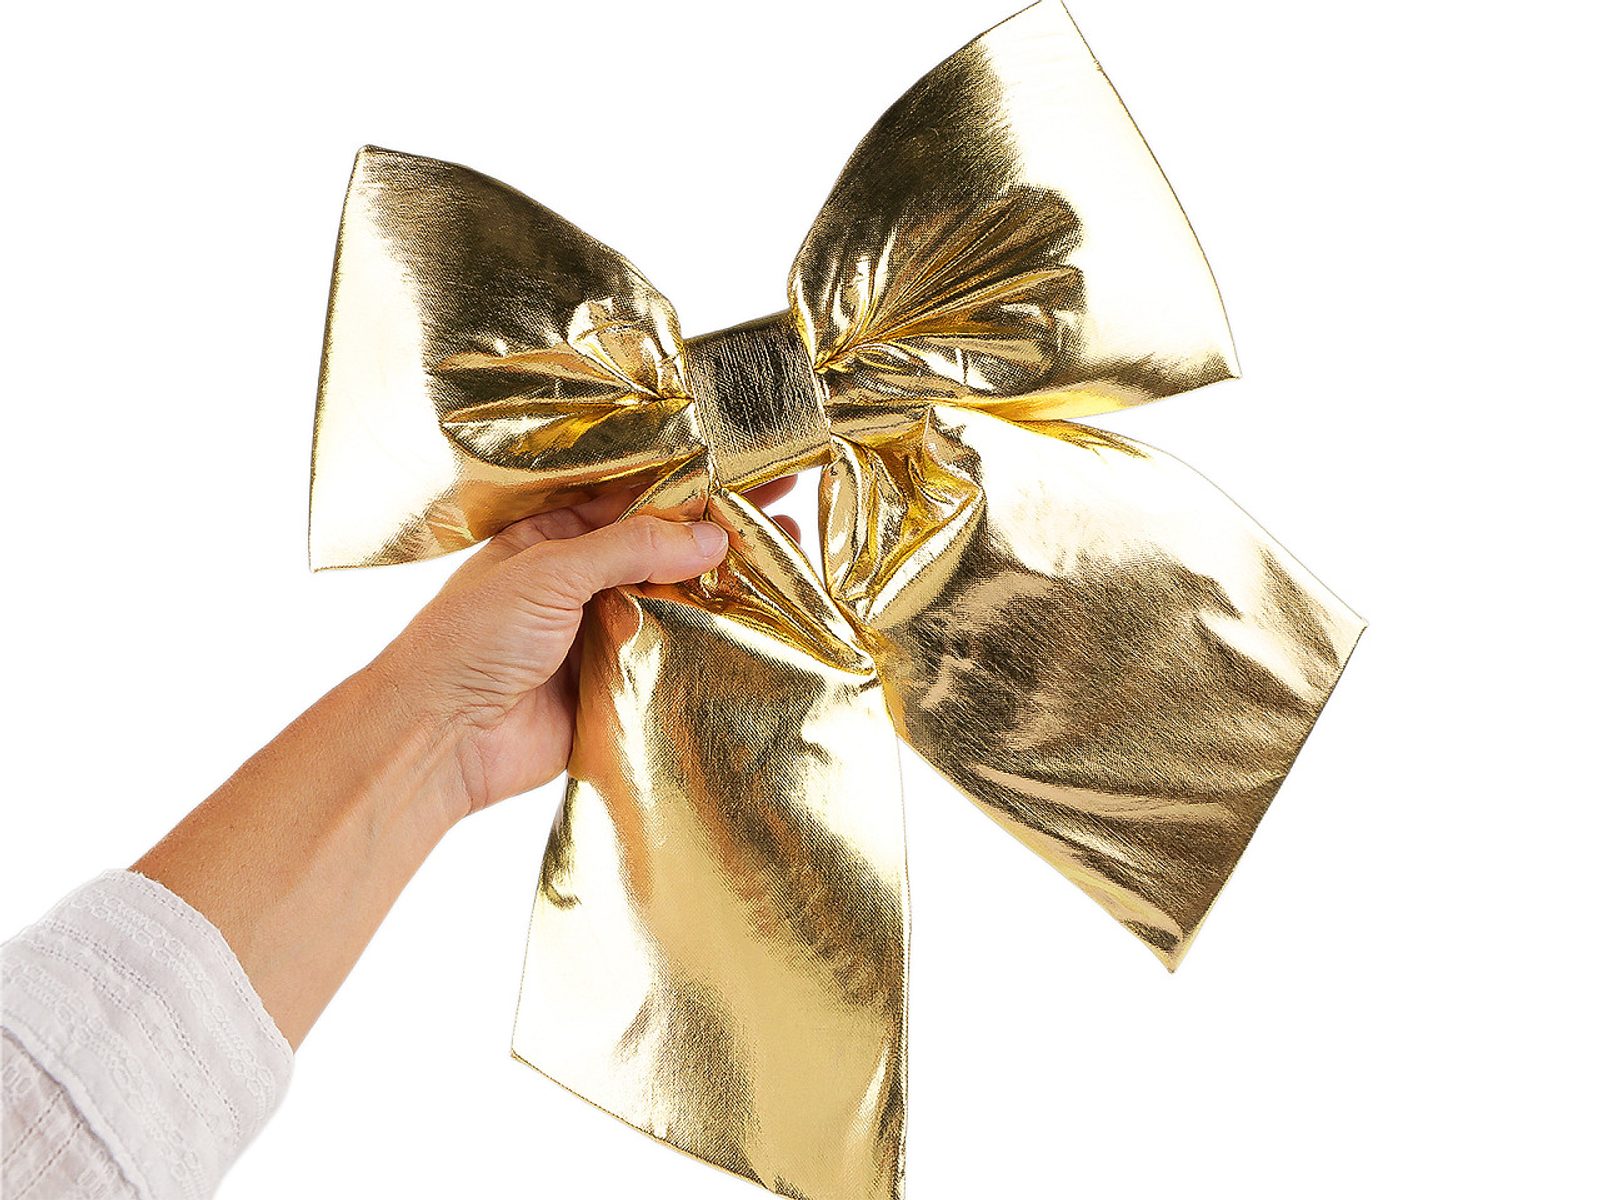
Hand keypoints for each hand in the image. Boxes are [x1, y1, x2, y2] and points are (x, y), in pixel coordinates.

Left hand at [377, 478, 800, 819]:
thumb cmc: (468, 642)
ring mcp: (600, 637)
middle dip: (718, 536)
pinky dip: (710, 649)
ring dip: (723, 591)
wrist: (440, 740)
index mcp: (552, 539)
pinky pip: (673, 663)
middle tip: (784, 516)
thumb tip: (711, 538)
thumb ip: (629, 548)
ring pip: (674, 606)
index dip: (688, 486)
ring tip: (787, 568)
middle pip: (662, 552)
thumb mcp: (546, 572)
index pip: (631, 500)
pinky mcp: (617, 690)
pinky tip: (756, 632)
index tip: (745, 470)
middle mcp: (579, 584)